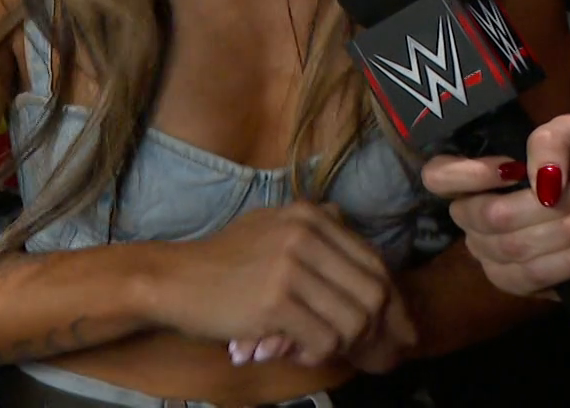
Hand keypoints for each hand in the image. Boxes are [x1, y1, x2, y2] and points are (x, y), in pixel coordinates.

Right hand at [151, 203, 416, 370]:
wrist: (175, 279)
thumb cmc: (225, 261)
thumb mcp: (273, 227)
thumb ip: (320, 231)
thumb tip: (375, 263)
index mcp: (311, 215)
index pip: (375, 262)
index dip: (391, 303)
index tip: (394, 330)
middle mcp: (305, 233)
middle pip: (374, 293)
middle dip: (376, 330)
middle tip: (362, 350)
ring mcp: (290, 265)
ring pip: (355, 321)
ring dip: (344, 345)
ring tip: (317, 347)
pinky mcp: (275, 300)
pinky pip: (325, 340)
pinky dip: (317, 355)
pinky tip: (294, 351)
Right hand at [421, 113, 569, 297]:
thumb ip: (550, 141)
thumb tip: (537, 182)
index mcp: (476, 174)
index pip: (438, 176)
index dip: (470, 175)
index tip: (516, 171)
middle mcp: (472, 213)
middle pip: (487, 216)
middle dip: (545, 207)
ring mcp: (487, 251)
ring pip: (512, 247)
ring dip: (565, 231)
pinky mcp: (511, 283)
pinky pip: (530, 275)